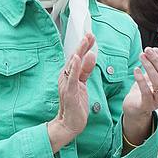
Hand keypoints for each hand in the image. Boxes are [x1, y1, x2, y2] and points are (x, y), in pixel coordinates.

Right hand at [47, 34, 96, 151]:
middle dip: (82, 45)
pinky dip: (74, 67)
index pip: (78, 57)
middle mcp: (66, 77)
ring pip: (72, 65)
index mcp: (70, 75)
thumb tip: (91, 56)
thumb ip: (86, 70)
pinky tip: (76, 58)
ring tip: (85, 42)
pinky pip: (72, 78)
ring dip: (79, 52)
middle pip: (74, 58)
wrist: (69, 123)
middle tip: (89, 34)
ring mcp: (66, 84)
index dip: (84, 46)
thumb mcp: (83, 84)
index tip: (91, 35)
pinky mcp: (69, 92)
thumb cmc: (76, 104)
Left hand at [122, 46, 157, 125]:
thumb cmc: (146, 89)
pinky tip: (136, 70)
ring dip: (149, 67)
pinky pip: (146, 92)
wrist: (136, 108)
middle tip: (147, 50)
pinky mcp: (147, 105)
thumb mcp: (155, 76)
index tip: (156, 49)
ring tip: (141, 57)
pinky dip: (140, 79)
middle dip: (157, 60)